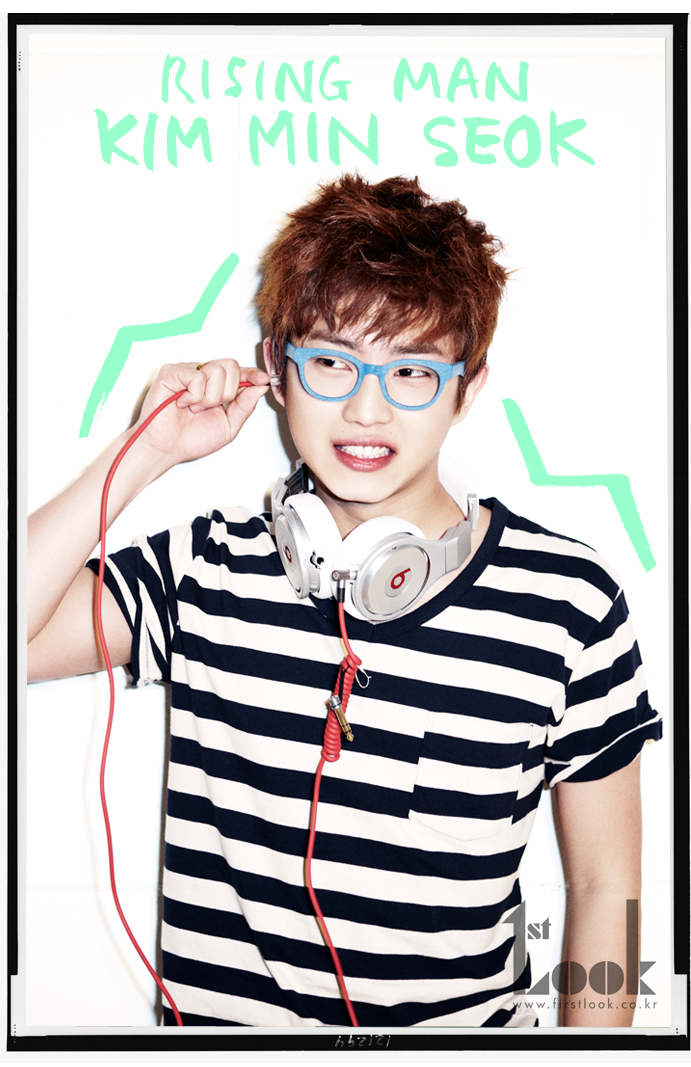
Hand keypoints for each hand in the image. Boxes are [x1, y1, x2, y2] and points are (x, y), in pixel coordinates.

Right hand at [135, 360, 270, 467]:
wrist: (167, 449)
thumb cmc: (191, 439)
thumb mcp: (229, 426)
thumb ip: (245, 406)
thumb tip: (260, 387)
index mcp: (217, 386)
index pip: (239, 371)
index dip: (253, 373)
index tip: (264, 379)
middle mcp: (202, 374)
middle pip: (231, 366)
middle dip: (226, 394)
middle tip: (209, 408)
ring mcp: (187, 370)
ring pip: (216, 371)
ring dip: (208, 399)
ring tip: (194, 408)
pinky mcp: (171, 372)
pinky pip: (196, 377)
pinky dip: (193, 396)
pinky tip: (182, 403)